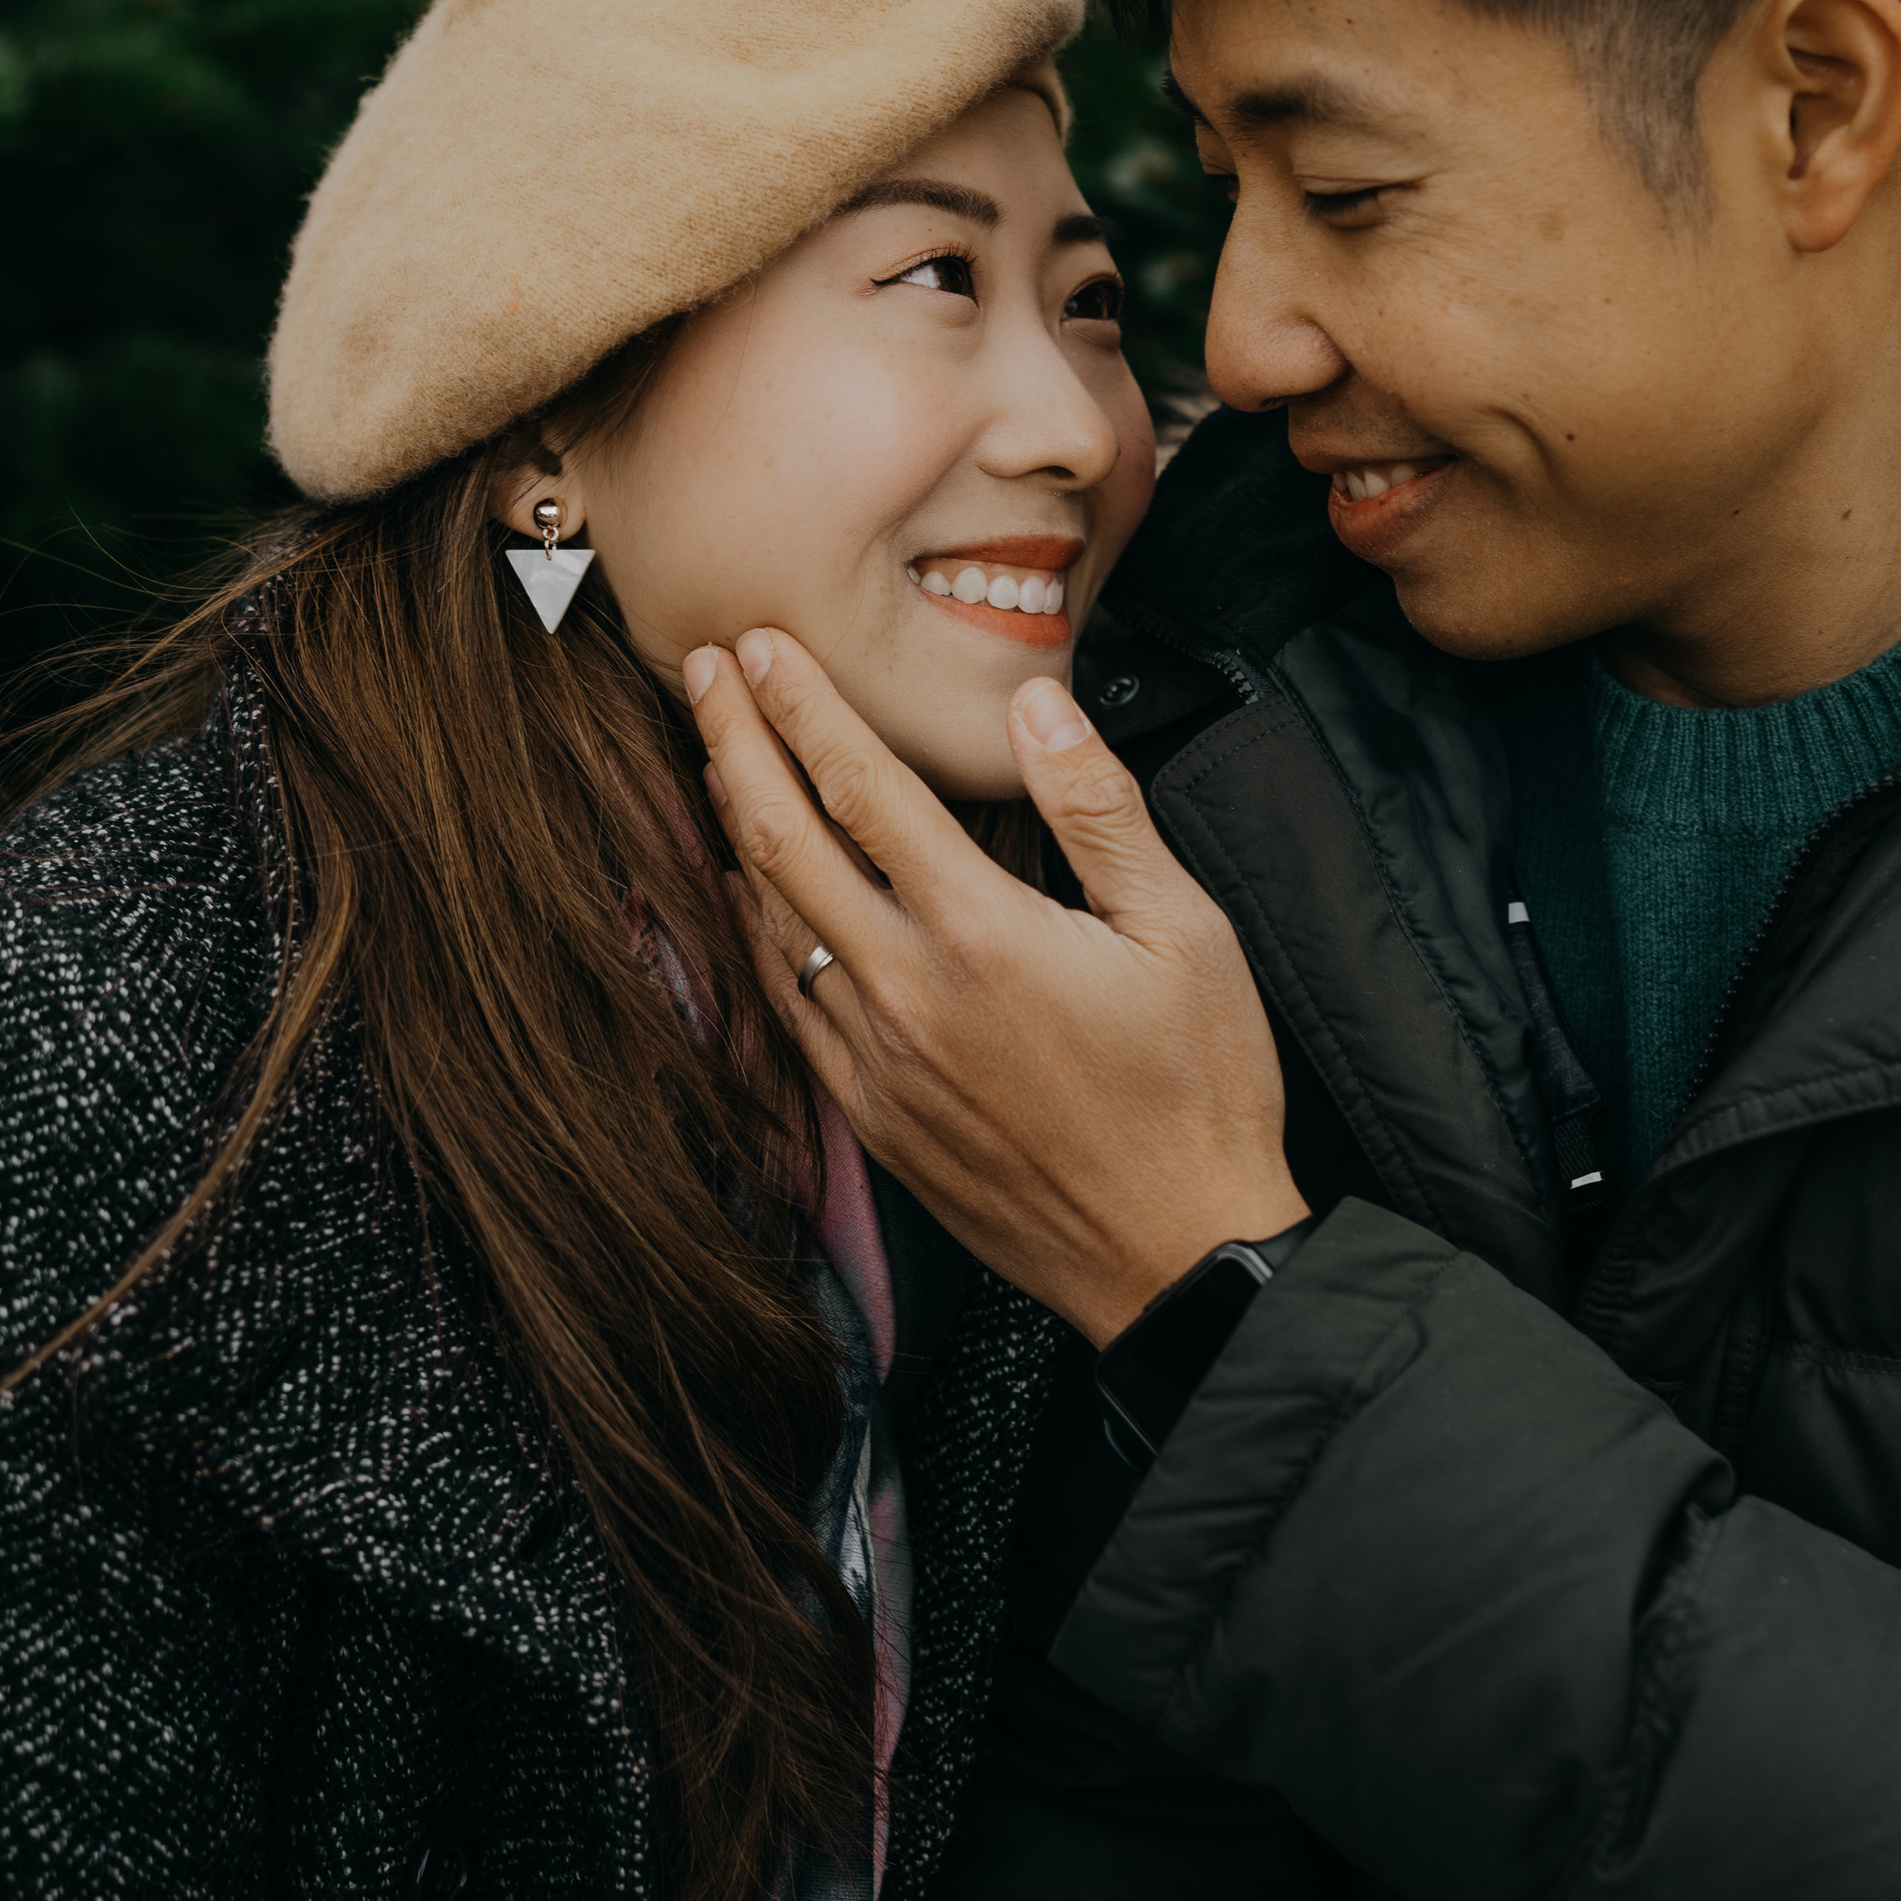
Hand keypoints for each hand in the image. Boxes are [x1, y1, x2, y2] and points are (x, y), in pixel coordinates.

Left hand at [682, 633, 1299, 1345]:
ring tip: (712, 758)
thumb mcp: (1186, 930)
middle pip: (785, 841)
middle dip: (737, 742)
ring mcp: (879, 1062)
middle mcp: (908, 992)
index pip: (864, 788)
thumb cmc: (1200, 1090)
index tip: (761, 644)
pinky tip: (749, 893)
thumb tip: (1037, 705)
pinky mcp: (875, 1119)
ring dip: (733, 828)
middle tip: (700, 670)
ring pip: (771, 922)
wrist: (1176, 1256)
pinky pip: (787, 1005)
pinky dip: (755, 931)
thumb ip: (1100, 808)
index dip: (803, 706)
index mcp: (984, 932)